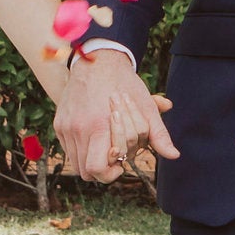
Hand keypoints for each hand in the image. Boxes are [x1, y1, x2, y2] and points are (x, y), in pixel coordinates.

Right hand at [56, 49, 175, 182]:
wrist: (97, 61)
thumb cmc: (124, 84)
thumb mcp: (145, 107)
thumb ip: (158, 134)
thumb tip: (174, 155)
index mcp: (98, 125)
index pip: (97, 168)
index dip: (110, 173)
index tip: (121, 163)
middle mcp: (78, 129)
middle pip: (86, 172)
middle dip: (103, 170)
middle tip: (115, 157)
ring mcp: (65, 127)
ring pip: (76, 163)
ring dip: (92, 161)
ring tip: (106, 147)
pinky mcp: (59, 124)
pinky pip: (69, 149)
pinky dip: (83, 150)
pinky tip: (96, 137)